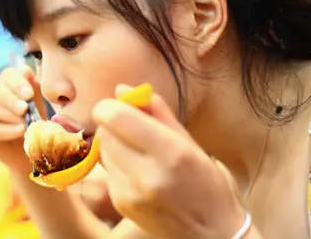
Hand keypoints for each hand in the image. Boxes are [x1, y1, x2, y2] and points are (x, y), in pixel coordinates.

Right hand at [0, 66, 46, 172]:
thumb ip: (34, 90)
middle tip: (25, 108)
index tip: (29, 94)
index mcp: (7, 84)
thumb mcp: (38, 104)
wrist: (31, 149)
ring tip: (25, 123)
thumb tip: (29, 74)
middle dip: (10, 97)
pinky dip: (7, 130)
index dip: (17, 82)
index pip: (7, 74)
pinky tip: (20, 131)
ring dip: (10, 115)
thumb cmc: (34, 121)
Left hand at [92, 84, 245, 238]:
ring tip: (139, 152)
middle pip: (105, 132)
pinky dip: (116, 163)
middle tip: (131, 126)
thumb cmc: (206, 183)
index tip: (118, 105)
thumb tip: (121, 89)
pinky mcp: (121, 204)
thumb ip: (156, 112)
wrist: (210, 234)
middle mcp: (147, 176)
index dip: (110, 106)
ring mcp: (130, 194)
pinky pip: (106, 169)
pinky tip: (138, 171)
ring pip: (102, 149)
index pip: (118, 119)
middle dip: (113, 122)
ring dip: (114, 143)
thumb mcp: (190, 143)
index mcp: (171, 154)